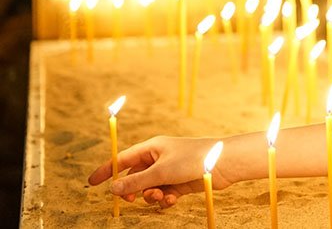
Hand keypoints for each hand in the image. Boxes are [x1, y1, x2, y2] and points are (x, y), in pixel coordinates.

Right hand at [87, 136, 236, 208]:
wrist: (222, 164)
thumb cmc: (192, 160)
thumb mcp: (161, 172)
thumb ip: (136, 182)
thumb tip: (113, 189)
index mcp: (152, 147)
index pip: (123, 158)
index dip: (107, 170)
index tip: (91, 183)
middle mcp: (159, 158)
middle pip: (135, 177)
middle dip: (132, 189)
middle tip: (131, 199)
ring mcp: (169, 171)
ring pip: (149, 188)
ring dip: (150, 196)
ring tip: (159, 196)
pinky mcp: (179, 183)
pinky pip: (163, 194)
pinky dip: (164, 199)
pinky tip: (171, 200)